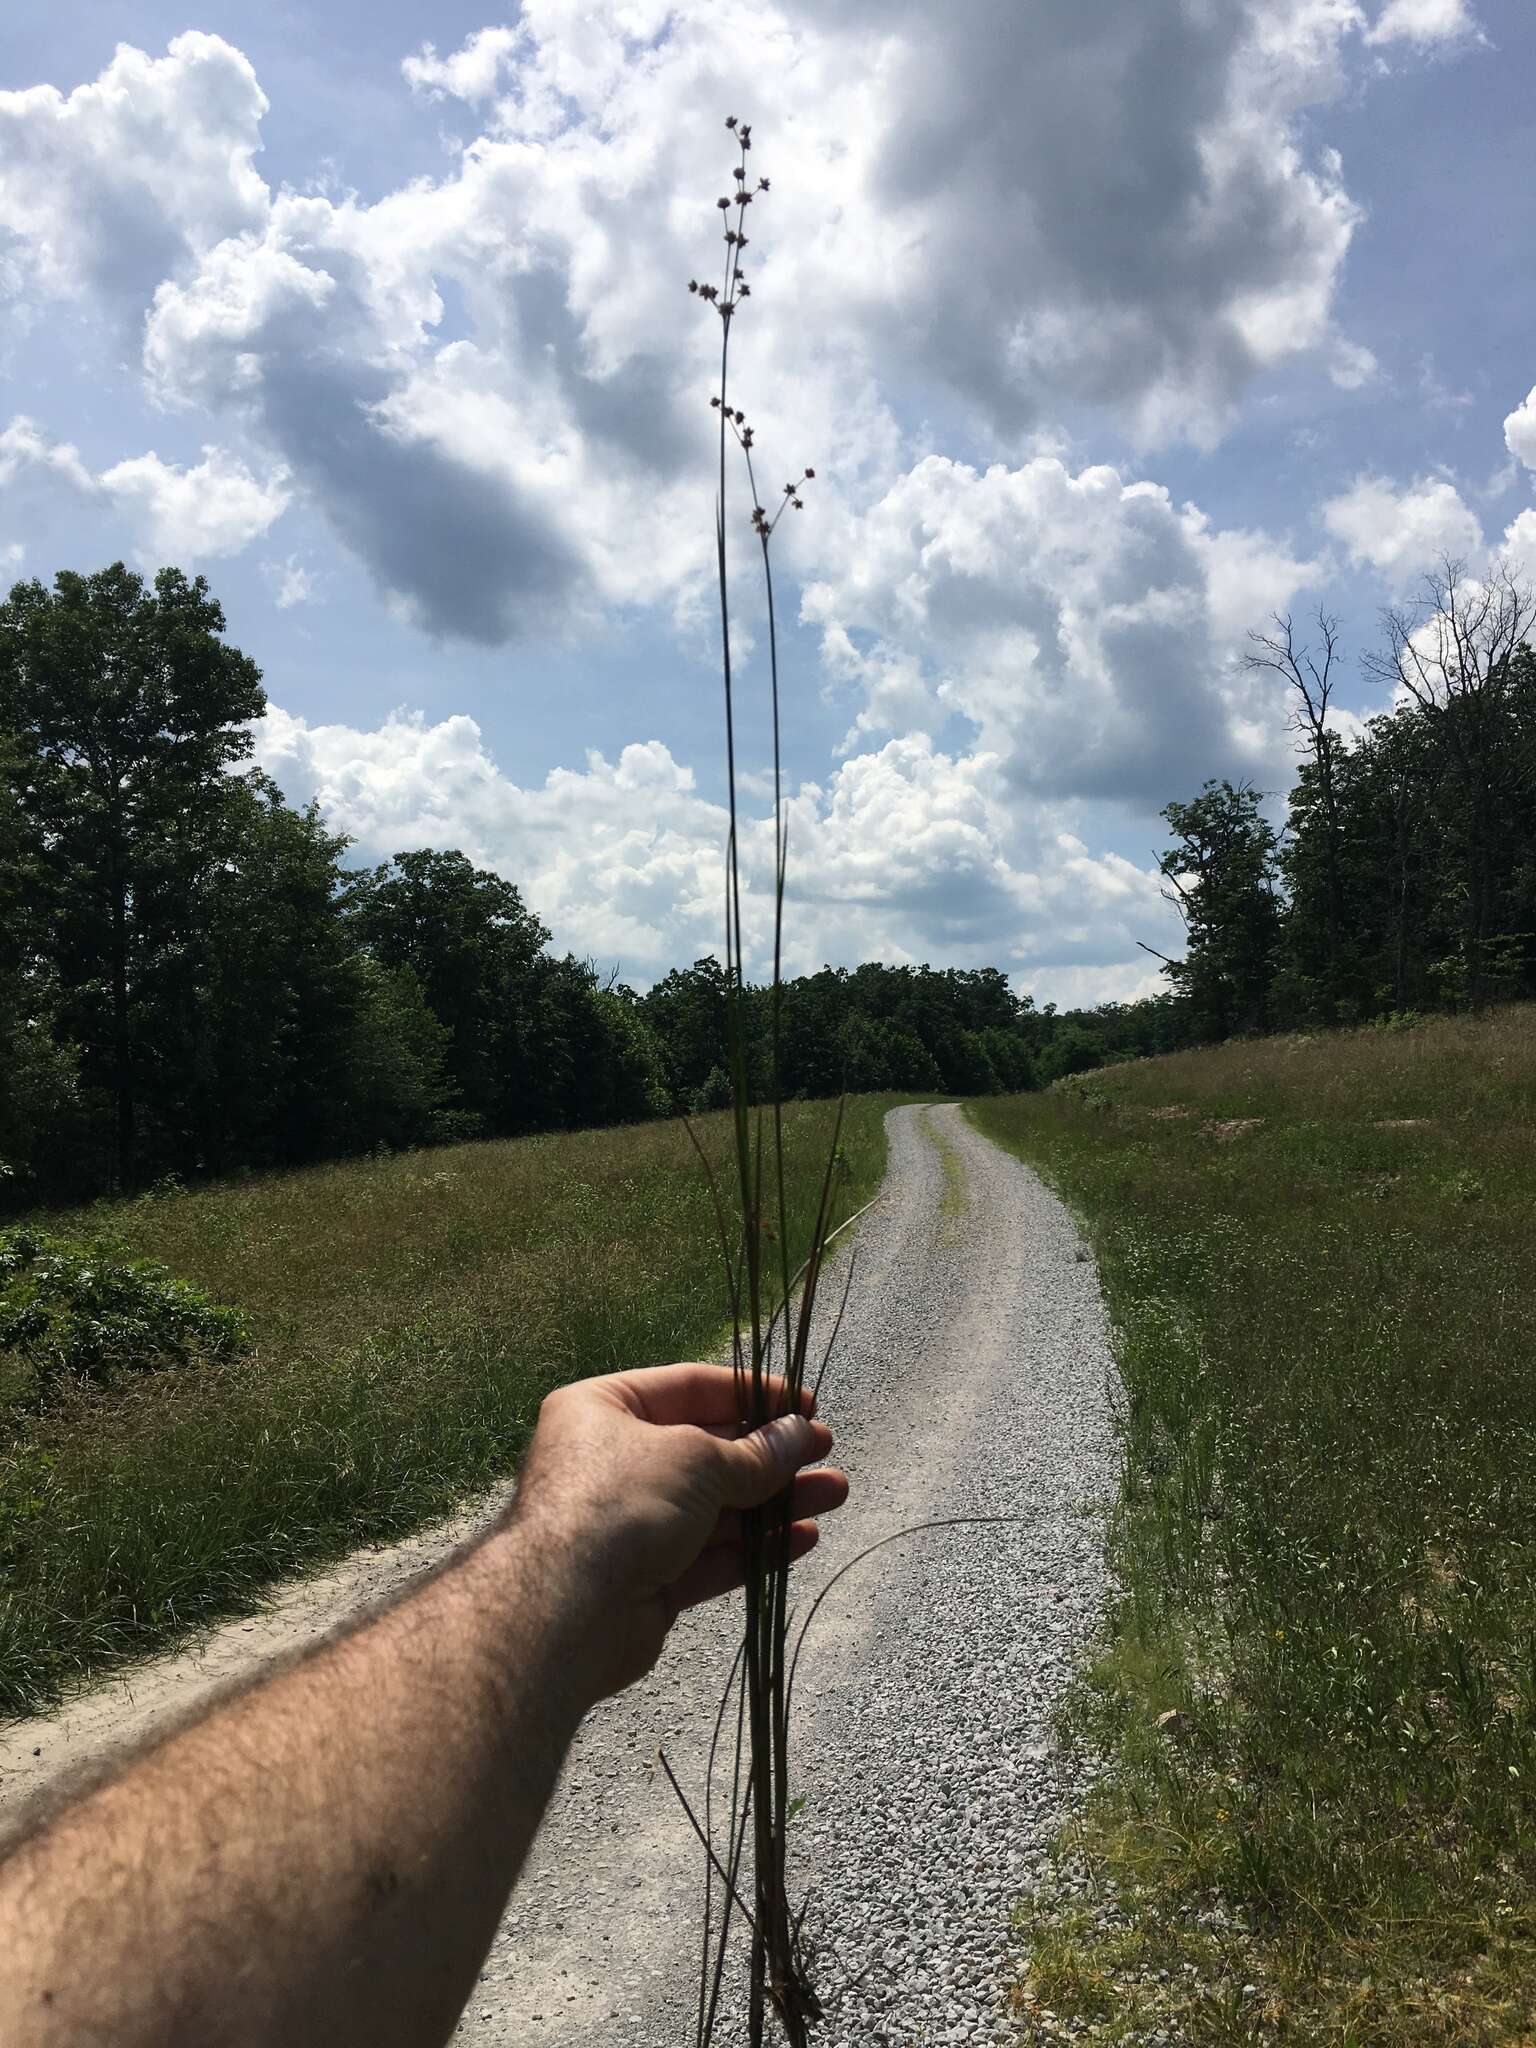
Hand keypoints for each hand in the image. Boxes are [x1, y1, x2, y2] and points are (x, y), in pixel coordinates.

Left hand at [509, 1363, 847, 1698]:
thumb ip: (755, 1453)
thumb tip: (801, 1436)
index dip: (751, 1394)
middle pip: (706, 1450)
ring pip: (714, 1507)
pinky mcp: (647, 1580)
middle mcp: (612, 1462)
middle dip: (770, 1454)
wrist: (565, 1609)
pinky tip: (802, 1538)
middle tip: (825, 1451)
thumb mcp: (697, 1459)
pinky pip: (709, 1555)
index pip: (689, 1388)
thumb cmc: (623, 1501)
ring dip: (774, 1501)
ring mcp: (630, 1524)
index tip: (804, 1405)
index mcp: (603, 1409)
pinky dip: (754, 1547)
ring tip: (834, 1493)